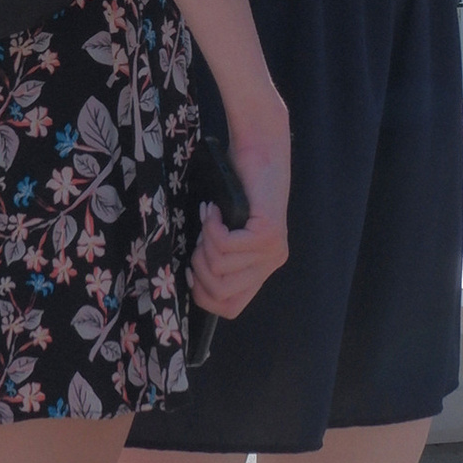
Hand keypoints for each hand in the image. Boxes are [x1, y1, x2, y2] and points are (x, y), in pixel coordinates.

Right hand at [191, 106, 290, 321]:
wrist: (260, 154)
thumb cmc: (237, 189)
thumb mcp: (227, 231)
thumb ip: (218, 256)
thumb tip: (191, 278)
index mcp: (261, 268)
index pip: (231, 307)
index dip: (204, 296)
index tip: (191, 271)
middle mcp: (271, 264)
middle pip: (221, 293)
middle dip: (199, 266)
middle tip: (200, 238)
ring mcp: (271, 252)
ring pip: (220, 268)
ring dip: (204, 242)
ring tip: (209, 220)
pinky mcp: (267, 235)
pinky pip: (225, 246)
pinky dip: (211, 227)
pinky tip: (214, 210)